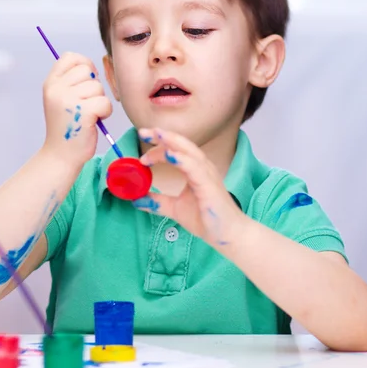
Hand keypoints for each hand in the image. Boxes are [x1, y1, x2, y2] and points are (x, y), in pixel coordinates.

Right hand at [41, 52, 111, 167]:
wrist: (61, 155)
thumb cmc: (68, 126)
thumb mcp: (62, 98)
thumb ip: (72, 81)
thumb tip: (93, 67)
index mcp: (51, 83)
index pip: (70, 57)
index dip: (84, 65)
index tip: (86, 81)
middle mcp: (56, 89)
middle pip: (88, 70)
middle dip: (93, 86)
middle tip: (86, 104)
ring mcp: (68, 100)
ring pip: (98, 87)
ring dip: (99, 101)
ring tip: (88, 115)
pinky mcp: (83, 112)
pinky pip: (105, 102)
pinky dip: (105, 112)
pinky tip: (94, 121)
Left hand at [135, 128, 245, 247]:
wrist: (228, 235)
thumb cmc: (207, 219)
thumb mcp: (175, 208)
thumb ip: (157, 201)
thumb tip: (137, 199)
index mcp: (195, 169)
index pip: (176, 149)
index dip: (159, 144)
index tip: (141, 144)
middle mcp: (201, 167)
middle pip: (180, 144)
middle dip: (161, 136)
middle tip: (142, 132)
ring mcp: (207, 174)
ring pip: (187, 150)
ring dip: (170, 141)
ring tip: (155, 134)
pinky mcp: (209, 184)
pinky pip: (194, 167)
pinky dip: (181, 158)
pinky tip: (169, 155)